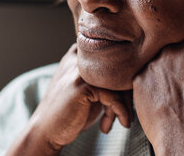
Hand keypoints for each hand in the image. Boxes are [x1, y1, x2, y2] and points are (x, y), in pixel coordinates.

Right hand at [7, 44, 133, 154]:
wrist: (47, 129)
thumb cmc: (71, 112)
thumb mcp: (91, 90)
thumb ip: (107, 78)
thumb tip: (136, 77)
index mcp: (80, 54)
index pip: (114, 58)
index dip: (124, 79)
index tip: (125, 99)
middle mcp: (79, 56)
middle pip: (119, 68)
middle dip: (125, 94)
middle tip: (123, 113)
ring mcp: (80, 70)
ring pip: (118, 82)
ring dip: (123, 105)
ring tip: (116, 121)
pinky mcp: (82, 85)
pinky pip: (113, 96)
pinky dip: (120, 112)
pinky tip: (117, 124)